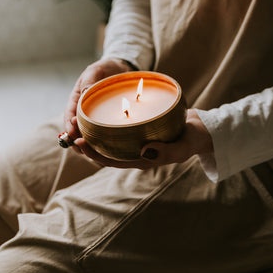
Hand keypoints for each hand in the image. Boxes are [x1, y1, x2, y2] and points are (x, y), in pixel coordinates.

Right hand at [64, 58, 133, 143]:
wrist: (120, 67)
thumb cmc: (104, 68)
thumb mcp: (95, 71)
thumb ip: (89, 81)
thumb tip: (84, 92)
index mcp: (76, 99)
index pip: (69, 115)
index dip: (68, 127)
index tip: (71, 134)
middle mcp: (83, 110)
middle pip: (76, 129)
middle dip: (76, 140)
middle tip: (81, 147)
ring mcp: (94, 116)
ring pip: (87, 135)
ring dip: (88, 144)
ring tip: (93, 152)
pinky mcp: (105, 120)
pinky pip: (101, 134)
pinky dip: (101, 142)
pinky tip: (106, 148)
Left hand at [73, 109, 213, 168]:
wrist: (201, 130)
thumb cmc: (192, 140)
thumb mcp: (182, 147)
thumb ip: (166, 151)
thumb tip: (144, 151)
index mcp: (141, 160)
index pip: (110, 161)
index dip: (93, 153)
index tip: (79, 141)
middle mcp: (135, 153)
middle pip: (104, 152)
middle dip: (86, 144)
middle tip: (71, 129)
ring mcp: (136, 142)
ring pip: (108, 141)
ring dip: (92, 134)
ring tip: (78, 120)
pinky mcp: (138, 131)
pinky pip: (118, 129)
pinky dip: (105, 124)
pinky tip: (96, 112)